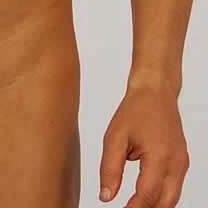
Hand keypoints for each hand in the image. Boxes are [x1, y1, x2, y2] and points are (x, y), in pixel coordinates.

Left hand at [99, 83, 189, 207]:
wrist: (155, 92)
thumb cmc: (136, 110)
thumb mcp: (114, 137)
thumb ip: (110, 169)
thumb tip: (106, 196)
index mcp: (160, 157)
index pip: (147, 196)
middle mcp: (176, 163)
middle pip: (164, 203)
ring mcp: (182, 163)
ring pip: (171, 198)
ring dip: (154, 205)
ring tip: (133, 206)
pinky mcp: (182, 162)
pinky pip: (174, 187)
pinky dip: (160, 195)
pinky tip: (144, 195)